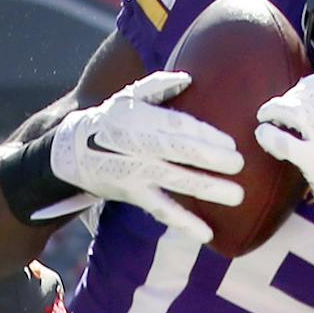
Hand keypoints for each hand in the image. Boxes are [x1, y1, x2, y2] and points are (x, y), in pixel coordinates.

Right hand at [48, 71, 244, 243]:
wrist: (74, 152)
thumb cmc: (111, 119)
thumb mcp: (129, 96)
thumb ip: (158, 86)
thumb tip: (188, 78)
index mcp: (141, 119)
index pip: (178, 126)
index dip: (204, 134)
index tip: (230, 142)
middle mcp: (139, 146)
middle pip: (180, 151)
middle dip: (211, 158)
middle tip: (239, 164)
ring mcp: (137, 173)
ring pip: (176, 181)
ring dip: (207, 189)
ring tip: (236, 196)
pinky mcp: (135, 195)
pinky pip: (163, 210)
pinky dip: (184, 223)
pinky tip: (207, 234)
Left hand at [253, 54, 313, 227]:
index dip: (304, 87)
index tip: (295, 96)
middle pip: (307, 95)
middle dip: (286, 100)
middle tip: (272, 110)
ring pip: (296, 112)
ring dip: (274, 111)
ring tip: (264, 119)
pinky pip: (288, 143)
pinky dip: (270, 137)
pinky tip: (263, 135)